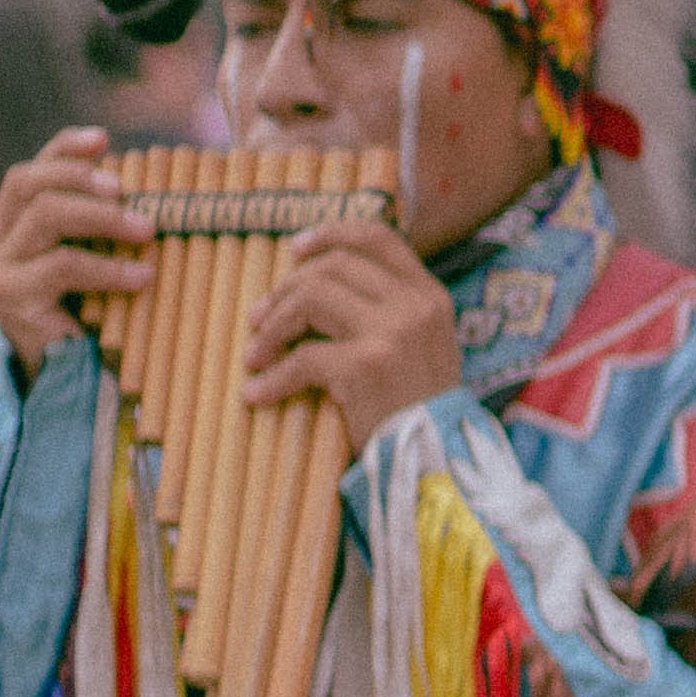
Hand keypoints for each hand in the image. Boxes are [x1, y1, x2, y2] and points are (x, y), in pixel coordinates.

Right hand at [0, 126, 151, 370]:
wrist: (65, 384)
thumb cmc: (95, 319)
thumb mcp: (100, 265)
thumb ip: (107, 231)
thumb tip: (161, 190)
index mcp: (17, 227)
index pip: (31, 171)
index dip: (65, 149)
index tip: (105, 139)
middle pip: (28, 182)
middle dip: (82, 177)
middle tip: (128, 191)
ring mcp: (0, 270)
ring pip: (44, 216)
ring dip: (102, 216)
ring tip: (147, 229)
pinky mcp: (11, 299)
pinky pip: (61, 267)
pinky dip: (107, 267)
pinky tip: (142, 276)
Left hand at [240, 219, 465, 450]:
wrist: (439, 463)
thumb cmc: (421, 410)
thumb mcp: (422, 349)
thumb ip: (391, 313)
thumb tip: (322, 286)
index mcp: (430, 296)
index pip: (378, 238)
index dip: (331, 234)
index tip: (295, 249)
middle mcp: (415, 305)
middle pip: (333, 266)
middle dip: (286, 289)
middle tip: (259, 320)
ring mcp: (393, 332)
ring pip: (312, 298)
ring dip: (273, 326)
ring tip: (256, 354)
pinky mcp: (367, 365)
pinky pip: (302, 358)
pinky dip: (272, 378)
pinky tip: (257, 394)